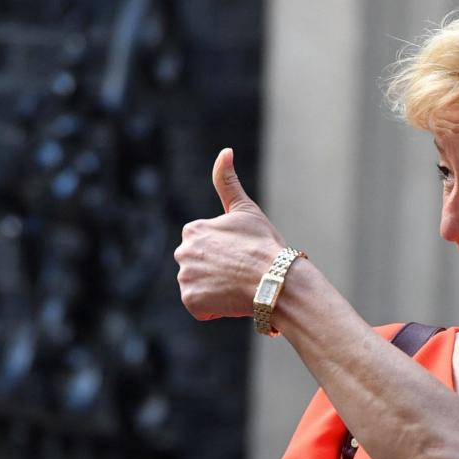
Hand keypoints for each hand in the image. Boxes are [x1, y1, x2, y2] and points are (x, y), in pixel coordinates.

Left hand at [174, 148, 284, 319]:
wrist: (276, 280)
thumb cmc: (265, 245)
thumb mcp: (246, 210)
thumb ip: (227, 181)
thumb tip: (225, 151)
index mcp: (193, 230)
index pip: (204, 247)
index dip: (226, 254)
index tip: (243, 255)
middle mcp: (182, 252)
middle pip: (199, 267)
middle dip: (218, 272)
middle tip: (243, 273)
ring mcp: (185, 277)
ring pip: (200, 287)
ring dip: (217, 290)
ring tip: (239, 287)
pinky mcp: (191, 301)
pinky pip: (201, 307)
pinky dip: (215, 307)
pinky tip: (232, 299)